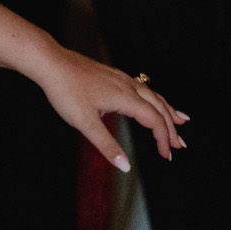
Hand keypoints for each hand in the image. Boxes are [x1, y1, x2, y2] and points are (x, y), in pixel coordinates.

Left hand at [33, 43, 183, 171]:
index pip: (154, 120)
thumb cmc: (65, 90)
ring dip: (167, 109)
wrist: (50, 62)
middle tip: (180, 144)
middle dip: (172, 126)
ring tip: (180, 120)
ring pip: (152, 95)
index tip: (167, 155)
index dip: (163, 139)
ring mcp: (121, 78)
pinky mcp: (112, 75)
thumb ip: (107, 146)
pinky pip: (141, 88)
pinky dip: (153, 98)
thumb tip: (125, 167)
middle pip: (159, 107)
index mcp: (126, 98)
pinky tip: (148, 101)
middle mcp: (128, 86)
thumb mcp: (85, 123)